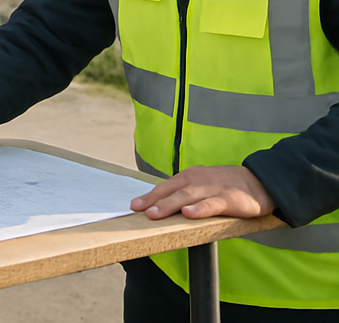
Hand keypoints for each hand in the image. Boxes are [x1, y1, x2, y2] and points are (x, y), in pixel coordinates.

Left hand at [130, 164, 274, 220]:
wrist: (258, 182)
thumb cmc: (225, 186)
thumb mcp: (201, 185)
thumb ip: (185, 194)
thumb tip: (162, 205)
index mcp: (189, 177)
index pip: (165, 187)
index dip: (149, 196)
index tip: (133, 205)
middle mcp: (197, 180)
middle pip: (171, 191)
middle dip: (153, 200)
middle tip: (138, 209)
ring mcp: (212, 189)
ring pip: (187, 197)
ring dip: (170, 205)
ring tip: (155, 214)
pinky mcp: (228, 199)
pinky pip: (211, 204)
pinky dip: (199, 209)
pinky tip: (188, 214)